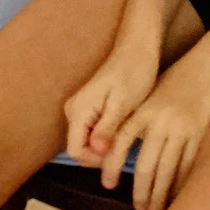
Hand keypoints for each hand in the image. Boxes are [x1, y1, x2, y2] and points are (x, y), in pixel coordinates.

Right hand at [65, 44, 159, 174]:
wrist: (137, 50)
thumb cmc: (133, 73)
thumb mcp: (123, 103)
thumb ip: (107, 128)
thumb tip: (97, 150)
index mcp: (78, 111)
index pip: (75, 151)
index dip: (96, 160)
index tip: (118, 154)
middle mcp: (73, 111)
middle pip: (80, 148)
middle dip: (101, 155)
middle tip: (126, 146)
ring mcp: (79, 110)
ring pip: (87, 142)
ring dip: (105, 147)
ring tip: (127, 137)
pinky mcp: (88, 109)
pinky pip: (92, 133)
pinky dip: (107, 138)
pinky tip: (124, 130)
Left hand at [100, 53, 209, 209]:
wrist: (206, 69)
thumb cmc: (173, 84)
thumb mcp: (147, 98)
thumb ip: (134, 123)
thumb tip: (116, 152)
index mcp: (142, 112)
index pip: (121, 143)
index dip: (111, 166)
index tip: (107, 184)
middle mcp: (160, 122)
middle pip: (147, 165)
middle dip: (141, 191)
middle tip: (139, 208)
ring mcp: (181, 129)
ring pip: (168, 170)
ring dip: (161, 194)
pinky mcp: (199, 134)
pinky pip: (188, 165)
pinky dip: (181, 184)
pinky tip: (177, 196)